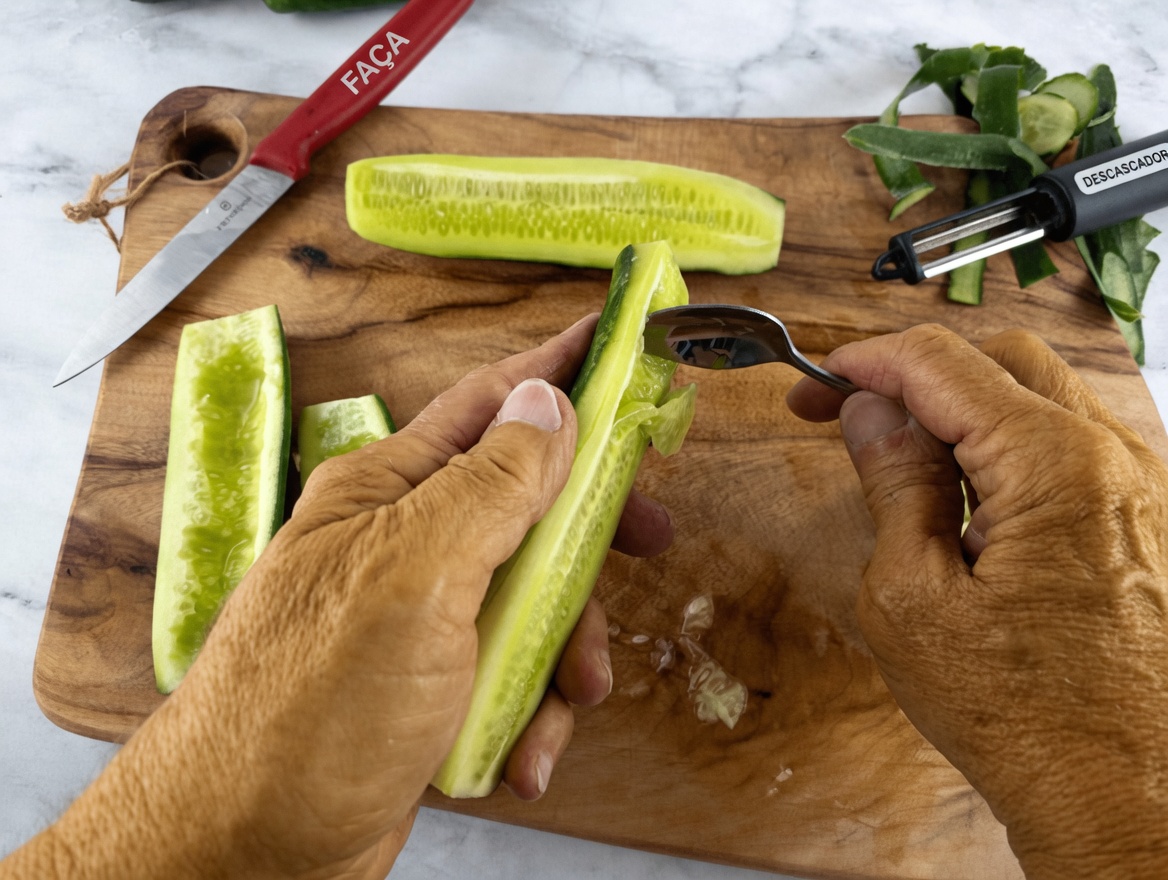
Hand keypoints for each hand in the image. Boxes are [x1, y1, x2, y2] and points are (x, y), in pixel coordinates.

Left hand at [9, 315, 672, 879]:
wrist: (244, 851)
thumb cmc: (309, 706)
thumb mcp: (415, 576)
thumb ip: (490, 485)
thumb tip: (548, 400)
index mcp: (389, 492)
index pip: (490, 403)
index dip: (560, 370)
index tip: (619, 339)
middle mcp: (404, 545)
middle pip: (528, 506)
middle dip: (589, 533)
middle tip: (648, 538)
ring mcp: (418, 621)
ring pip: (532, 601)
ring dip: (566, 649)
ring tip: (571, 695)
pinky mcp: (430, 690)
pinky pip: (512, 677)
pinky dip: (531, 713)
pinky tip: (521, 753)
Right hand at [788, 325, 1167, 878]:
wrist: (1121, 796)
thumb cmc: (1018, 716)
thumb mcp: (914, 598)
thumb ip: (894, 486)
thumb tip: (871, 413)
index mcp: (1054, 464)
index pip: (942, 364)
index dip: (865, 363)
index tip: (815, 384)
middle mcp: (1114, 456)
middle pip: (998, 362)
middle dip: (913, 373)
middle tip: (847, 414)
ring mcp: (1141, 486)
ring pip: (1038, 396)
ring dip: (960, 408)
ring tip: (899, 461)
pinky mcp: (1144, 518)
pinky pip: (1068, 444)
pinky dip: (1004, 444)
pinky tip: (964, 494)